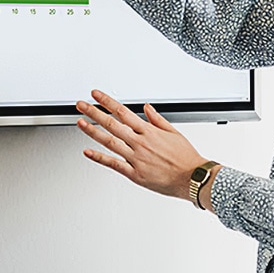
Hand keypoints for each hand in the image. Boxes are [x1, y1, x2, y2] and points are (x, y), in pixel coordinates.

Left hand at [76, 90, 208, 200]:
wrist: (193, 178)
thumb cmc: (186, 157)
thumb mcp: (174, 132)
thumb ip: (157, 119)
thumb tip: (146, 107)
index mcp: (149, 131)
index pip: (123, 112)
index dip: (107, 102)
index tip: (96, 95)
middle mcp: (140, 143)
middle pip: (112, 124)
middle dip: (94, 112)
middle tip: (81, 105)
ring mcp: (136, 158)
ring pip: (110, 142)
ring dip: (93, 131)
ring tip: (80, 122)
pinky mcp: (135, 174)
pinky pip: (114, 164)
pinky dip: (99, 157)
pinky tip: (88, 152)